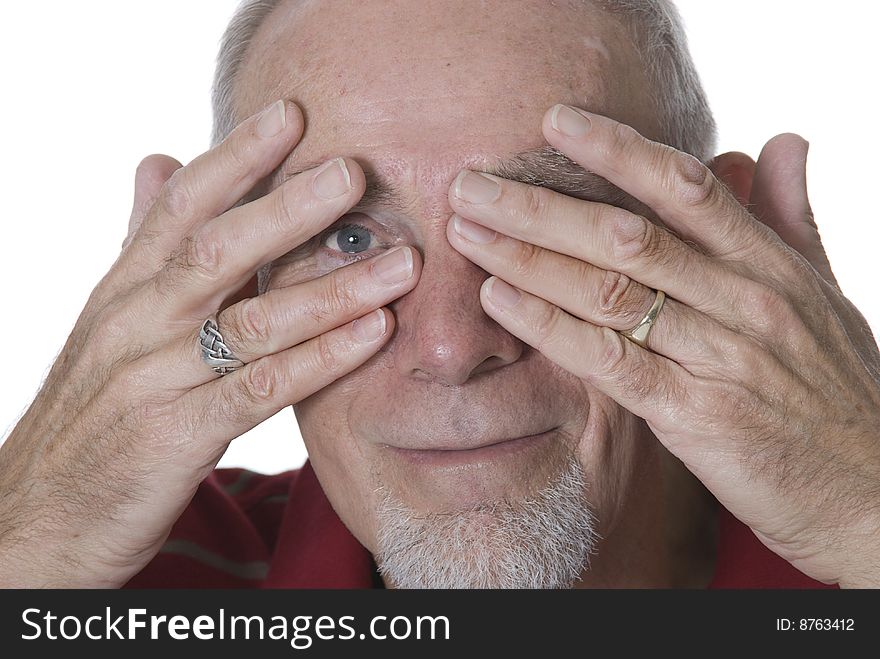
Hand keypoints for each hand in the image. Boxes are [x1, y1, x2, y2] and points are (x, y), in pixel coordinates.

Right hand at [0, 100, 419, 586]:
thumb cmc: (92, 410)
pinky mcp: (176, 437)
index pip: (181, 207)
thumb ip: (143, 244)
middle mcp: (137, 322)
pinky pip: (261, 390)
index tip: (291, 114)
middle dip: (288, 207)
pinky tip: (372, 334)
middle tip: (351, 172)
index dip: (236, 156)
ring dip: (331, 289)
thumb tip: (158, 160)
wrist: (38, 516)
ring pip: (251, 320)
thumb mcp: (111, 319)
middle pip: (216, 249)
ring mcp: (155, 379)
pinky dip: (321, 360)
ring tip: (399, 263)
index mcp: (125, 288)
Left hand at [445, 104, 879, 587]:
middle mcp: (744, 301)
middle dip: (541, 205)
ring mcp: (719, 358)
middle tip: (471, 184)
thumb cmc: (838, 390)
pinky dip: (551, 328)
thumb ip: (792, 217)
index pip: (685, 187)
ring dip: (529, 258)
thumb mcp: (825, 294)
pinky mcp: (696, 416)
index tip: (554, 122)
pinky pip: (611, 362)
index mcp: (770, 265)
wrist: (871, 491)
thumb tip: (781, 140)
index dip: (617, 150)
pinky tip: (501, 300)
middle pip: (627, 235)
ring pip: (610, 292)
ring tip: (468, 232)